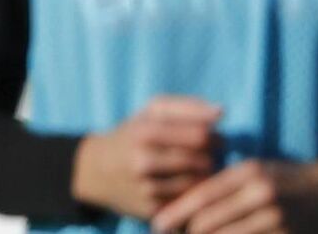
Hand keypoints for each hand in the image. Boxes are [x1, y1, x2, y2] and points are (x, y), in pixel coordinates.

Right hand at [72, 96, 221, 219]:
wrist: (96, 171)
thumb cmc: (134, 132)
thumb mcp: (153, 109)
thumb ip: (188, 106)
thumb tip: (221, 112)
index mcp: (145, 132)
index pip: (200, 135)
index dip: (215, 135)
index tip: (216, 136)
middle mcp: (143, 162)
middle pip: (201, 160)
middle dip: (212, 156)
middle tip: (210, 153)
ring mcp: (145, 189)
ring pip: (197, 183)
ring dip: (206, 174)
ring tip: (201, 166)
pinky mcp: (149, 211)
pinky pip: (186, 201)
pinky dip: (194, 192)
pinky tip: (189, 183)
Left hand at [150, 158, 317, 233]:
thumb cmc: (288, 181)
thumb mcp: (258, 172)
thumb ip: (225, 186)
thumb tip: (186, 211)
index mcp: (249, 172)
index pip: (201, 194)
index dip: (175, 213)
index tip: (157, 224)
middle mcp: (259, 193)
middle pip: (205, 223)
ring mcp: (273, 217)